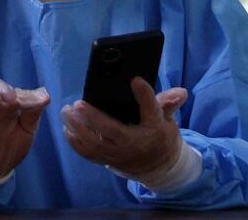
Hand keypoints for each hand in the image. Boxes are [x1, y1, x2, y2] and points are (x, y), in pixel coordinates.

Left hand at [61, 80, 187, 179]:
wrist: (160, 167)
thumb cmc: (160, 135)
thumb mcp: (168, 119)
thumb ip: (168, 103)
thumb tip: (181, 92)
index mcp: (154, 128)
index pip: (152, 110)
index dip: (145, 95)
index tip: (135, 80)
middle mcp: (135, 143)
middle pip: (112, 131)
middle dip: (93, 117)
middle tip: (78, 103)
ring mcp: (119, 154)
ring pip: (95, 144)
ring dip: (77, 128)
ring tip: (67, 112)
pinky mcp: (108, 160)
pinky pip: (89, 153)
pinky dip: (75, 142)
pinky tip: (67, 128)